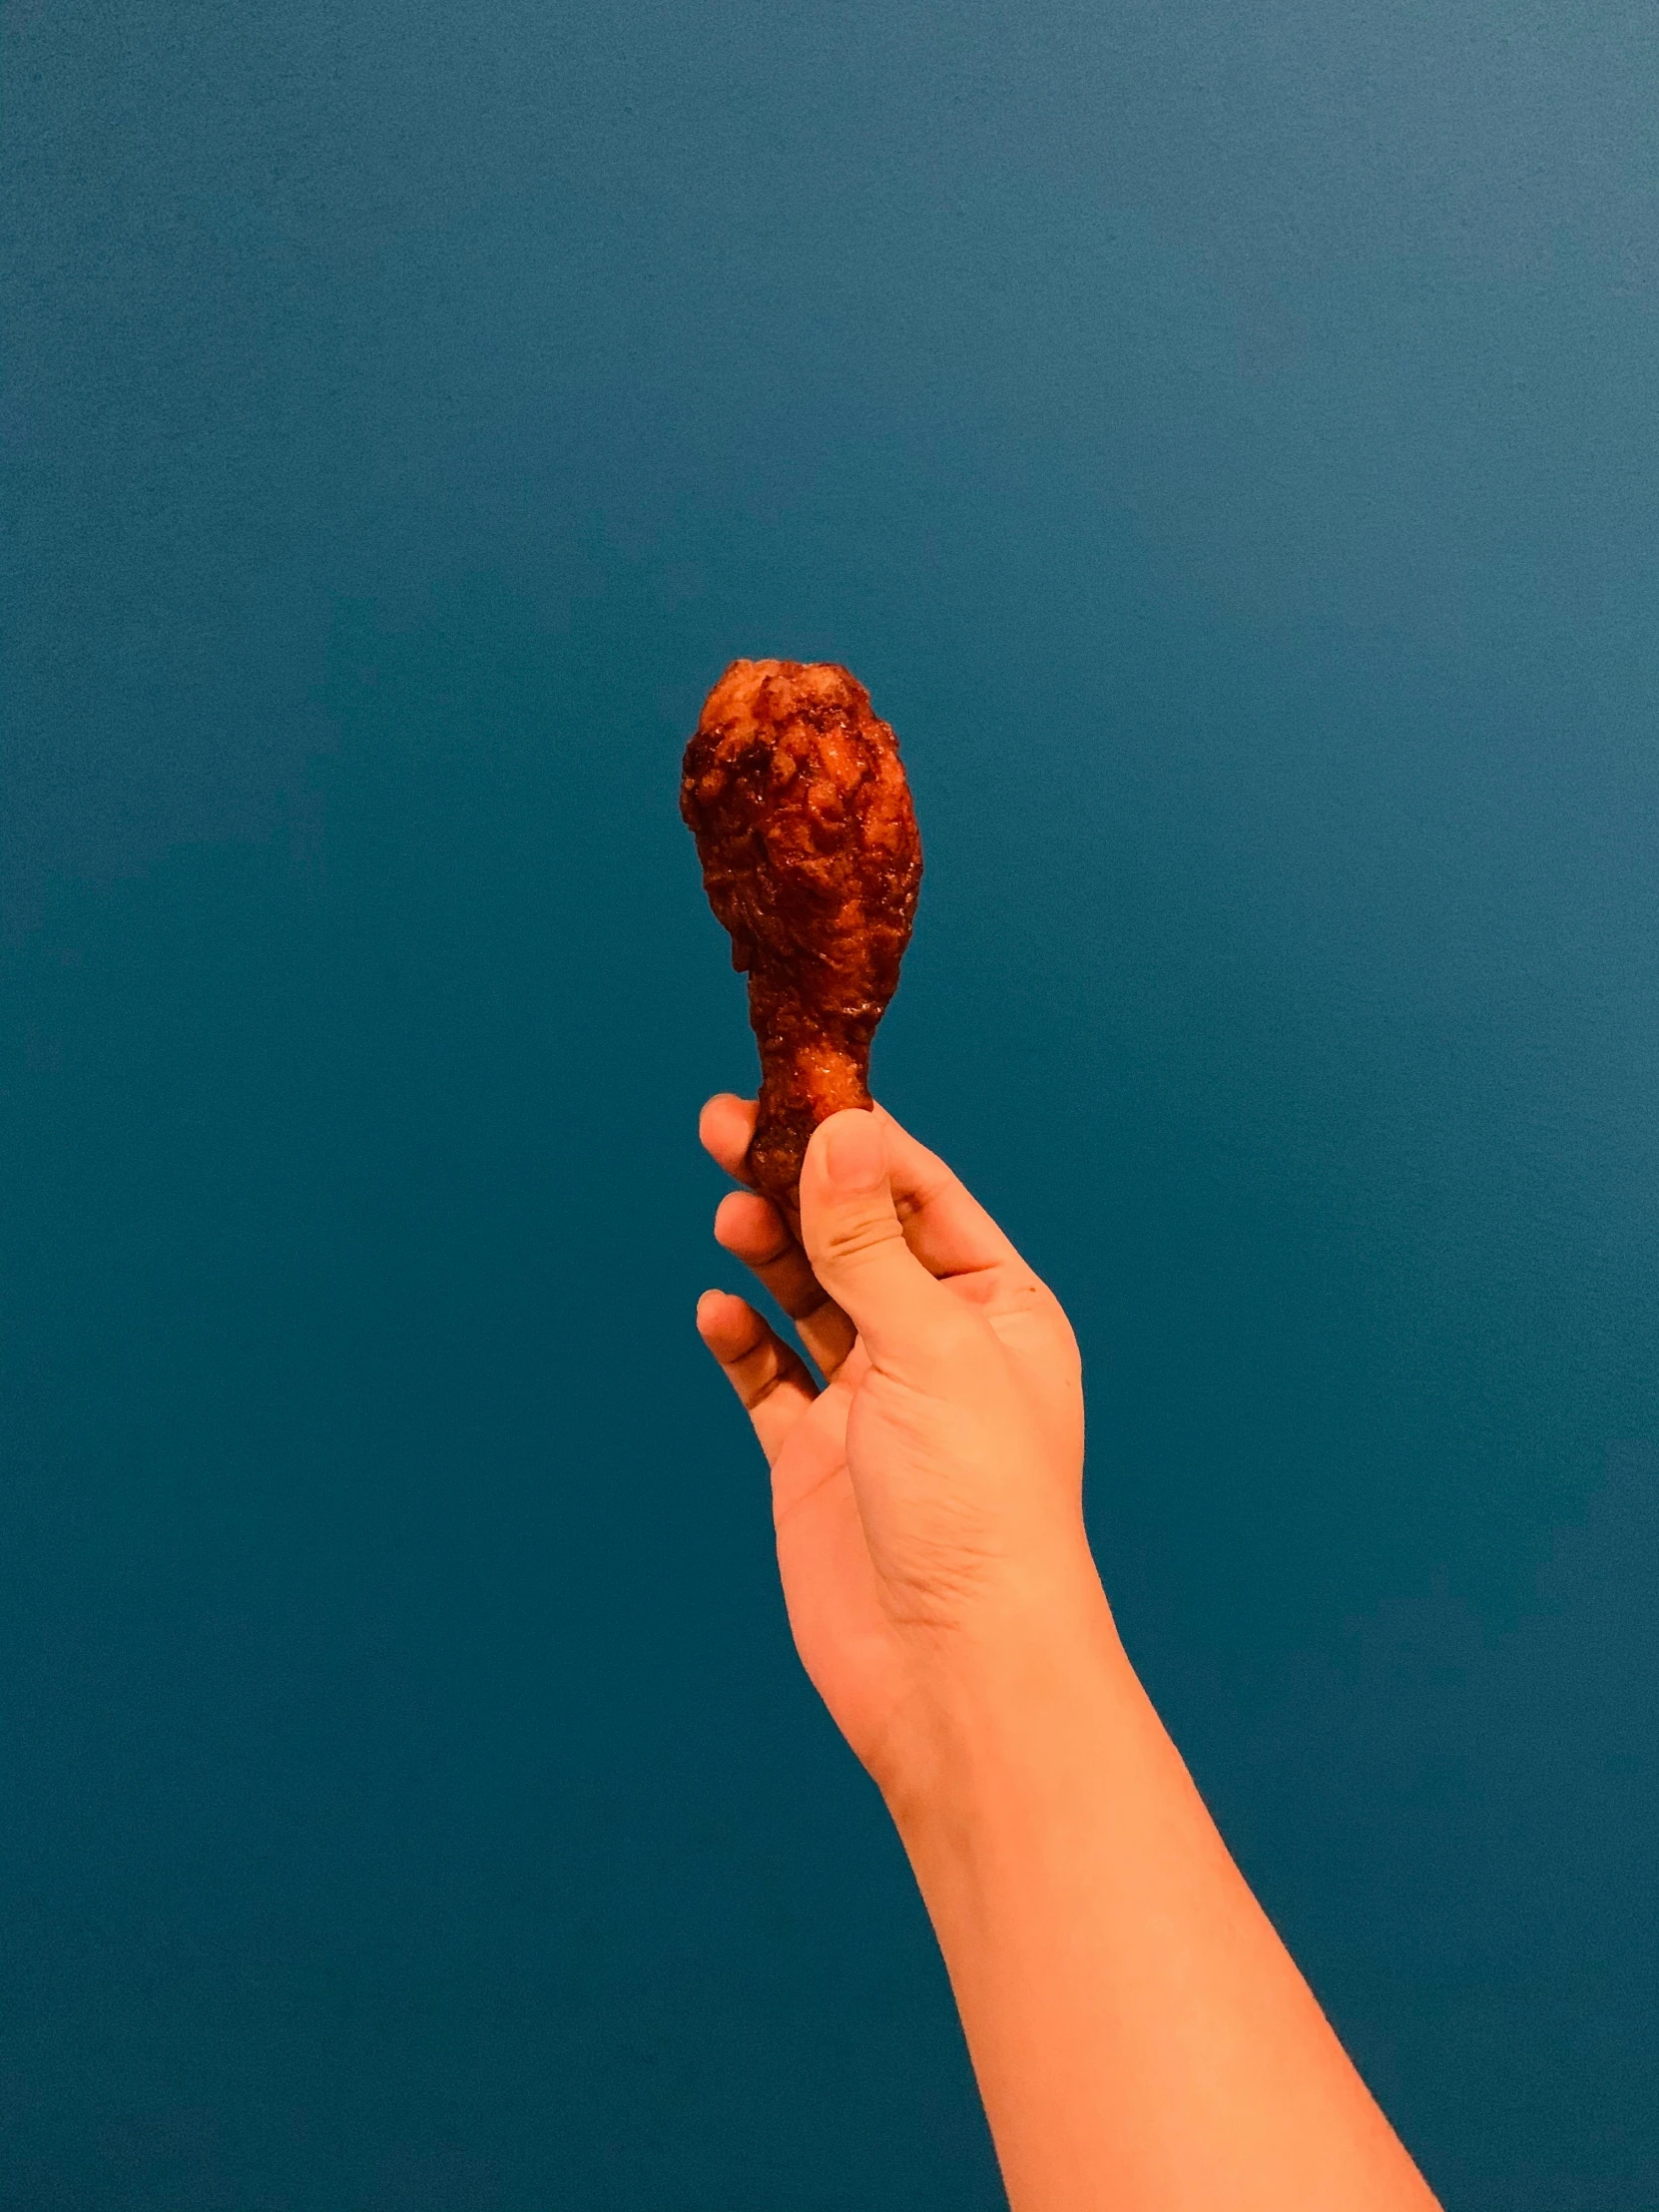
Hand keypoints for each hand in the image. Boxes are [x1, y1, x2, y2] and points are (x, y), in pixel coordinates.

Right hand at [696, 1096, 1090, 1792]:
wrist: (954, 1672)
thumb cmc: (981, 1510)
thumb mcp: (928, 1348)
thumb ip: (867, 1242)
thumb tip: (840, 1130)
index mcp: (1000, 1310)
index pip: (921, 1196)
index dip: (855, 1141)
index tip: (790, 1090)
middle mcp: (939, 1349)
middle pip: (854, 1239)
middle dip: (792, 1184)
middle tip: (722, 1126)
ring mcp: (875, 1407)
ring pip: (808, 1300)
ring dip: (768, 1252)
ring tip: (728, 1215)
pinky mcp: (817, 1464)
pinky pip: (768, 1380)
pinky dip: (740, 1339)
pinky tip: (716, 1309)